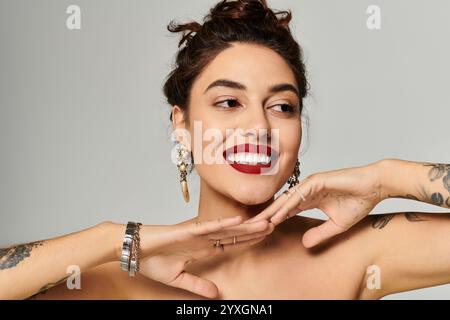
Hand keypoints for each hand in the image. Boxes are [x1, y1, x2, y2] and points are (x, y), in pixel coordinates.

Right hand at [137, 216, 272, 297]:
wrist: (132, 250)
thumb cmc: (152, 260)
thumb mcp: (179, 279)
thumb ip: (198, 285)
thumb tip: (217, 295)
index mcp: (203, 249)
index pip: (232, 245)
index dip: (249, 241)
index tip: (265, 238)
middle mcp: (203, 239)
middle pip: (235, 235)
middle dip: (254, 232)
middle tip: (275, 225)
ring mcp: (197, 234)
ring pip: (227, 229)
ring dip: (247, 227)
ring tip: (266, 223)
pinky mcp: (187, 231)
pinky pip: (208, 227)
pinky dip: (223, 224)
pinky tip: (238, 221)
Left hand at [245, 161, 383, 247]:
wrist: (374, 186)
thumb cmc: (358, 201)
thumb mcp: (336, 225)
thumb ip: (320, 233)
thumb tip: (304, 244)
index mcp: (309, 199)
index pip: (285, 210)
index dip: (273, 220)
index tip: (260, 231)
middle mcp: (305, 191)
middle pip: (280, 205)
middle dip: (265, 216)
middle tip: (249, 227)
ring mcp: (310, 184)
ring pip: (286, 199)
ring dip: (271, 211)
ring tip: (257, 223)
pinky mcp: (316, 180)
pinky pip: (298, 195)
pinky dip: (287, 206)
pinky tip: (277, 215)